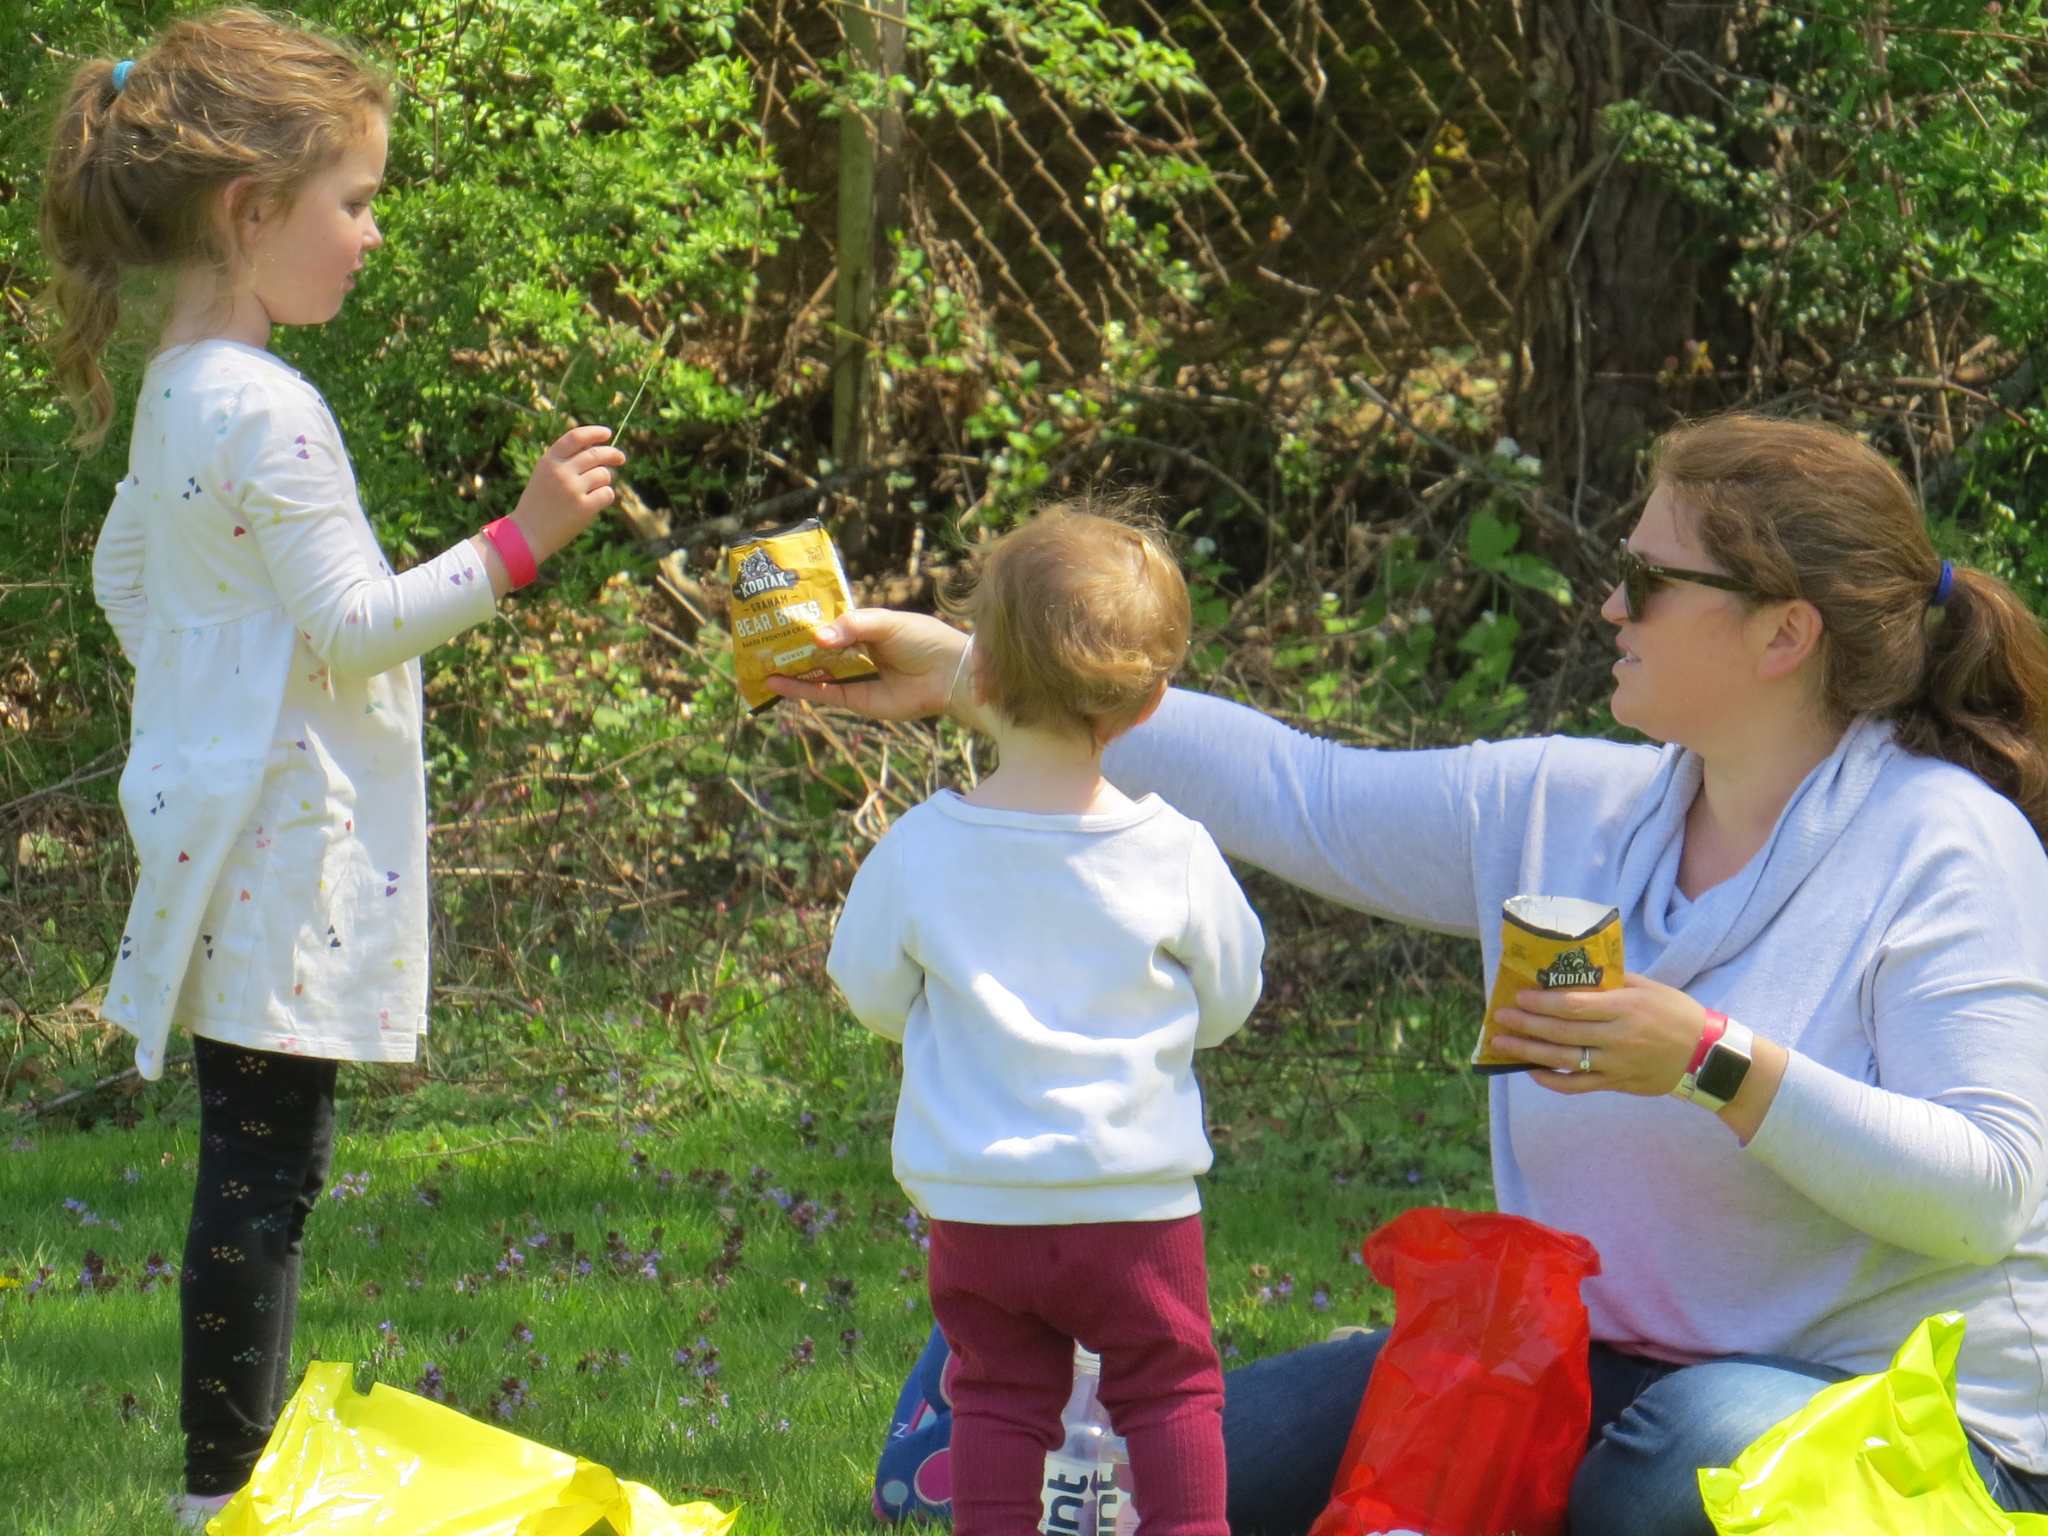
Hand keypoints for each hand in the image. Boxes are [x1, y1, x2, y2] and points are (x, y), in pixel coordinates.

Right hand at [512, 425, 625, 562]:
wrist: (528, 533)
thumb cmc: (539, 503)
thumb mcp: (544, 474)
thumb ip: (565, 461)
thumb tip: (599, 451)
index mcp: (549, 461)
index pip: (575, 437)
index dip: (594, 433)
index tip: (607, 433)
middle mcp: (561, 472)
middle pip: (596, 454)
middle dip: (613, 454)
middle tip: (620, 457)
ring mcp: (573, 489)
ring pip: (604, 475)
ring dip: (604, 481)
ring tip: (591, 492)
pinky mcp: (584, 507)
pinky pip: (607, 494)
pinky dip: (605, 497)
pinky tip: (594, 503)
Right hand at [766, 608, 978, 723]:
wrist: (948, 674)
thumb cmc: (922, 639)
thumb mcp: (884, 622)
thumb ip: (850, 626)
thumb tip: (816, 638)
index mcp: (863, 629)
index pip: (827, 624)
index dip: (803, 622)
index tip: (776, 617)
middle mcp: (855, 653)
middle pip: (815, 651)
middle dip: (789, 647)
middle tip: (758, 642)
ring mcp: (854, 678)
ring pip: (814, 673)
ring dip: (787, 669)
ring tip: (758, 663)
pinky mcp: (856, 701)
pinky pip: (823, 694)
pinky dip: (799, 689)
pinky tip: (776, 682)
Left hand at [1485, 971, 1706, 1097]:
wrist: (1706, 1055)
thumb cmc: (1675, 1013)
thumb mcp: (1647, 987)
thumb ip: (1611, 981)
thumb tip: (1574, 972)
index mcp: (1624, 1008)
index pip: (1573, 1006)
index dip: (1542, 1002)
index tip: (1519, 995)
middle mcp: (1617, 1037)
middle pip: (1562, 1032)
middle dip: (1526, 1024)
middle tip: (1500, 1016)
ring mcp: (1616, 1064)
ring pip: (1564, 1060)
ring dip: (1528, 1052)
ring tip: (1502, 1044)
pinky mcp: (1617, 1083)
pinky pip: (1578, 1085)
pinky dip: (1552, 1080)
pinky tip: (1532, 1071)